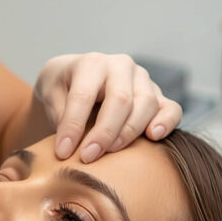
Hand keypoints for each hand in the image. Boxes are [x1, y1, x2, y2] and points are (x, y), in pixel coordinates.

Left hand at [34, 53, 183, 161]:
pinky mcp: (158, 96)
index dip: (73, 126)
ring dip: (129, 132)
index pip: (83, 96)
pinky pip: (171, 108)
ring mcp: (143, 79)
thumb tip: (71, 143)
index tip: (62, 152)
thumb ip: (59, 114)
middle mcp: (121, 66)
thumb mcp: (50, 94)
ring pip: (146, 104)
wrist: (77, 77)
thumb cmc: (62, 87)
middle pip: (120, 100)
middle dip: (104, 132)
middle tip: (88, 157)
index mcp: (92, 63)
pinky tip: (153, 136)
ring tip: (112, 152)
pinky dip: (166, 122)